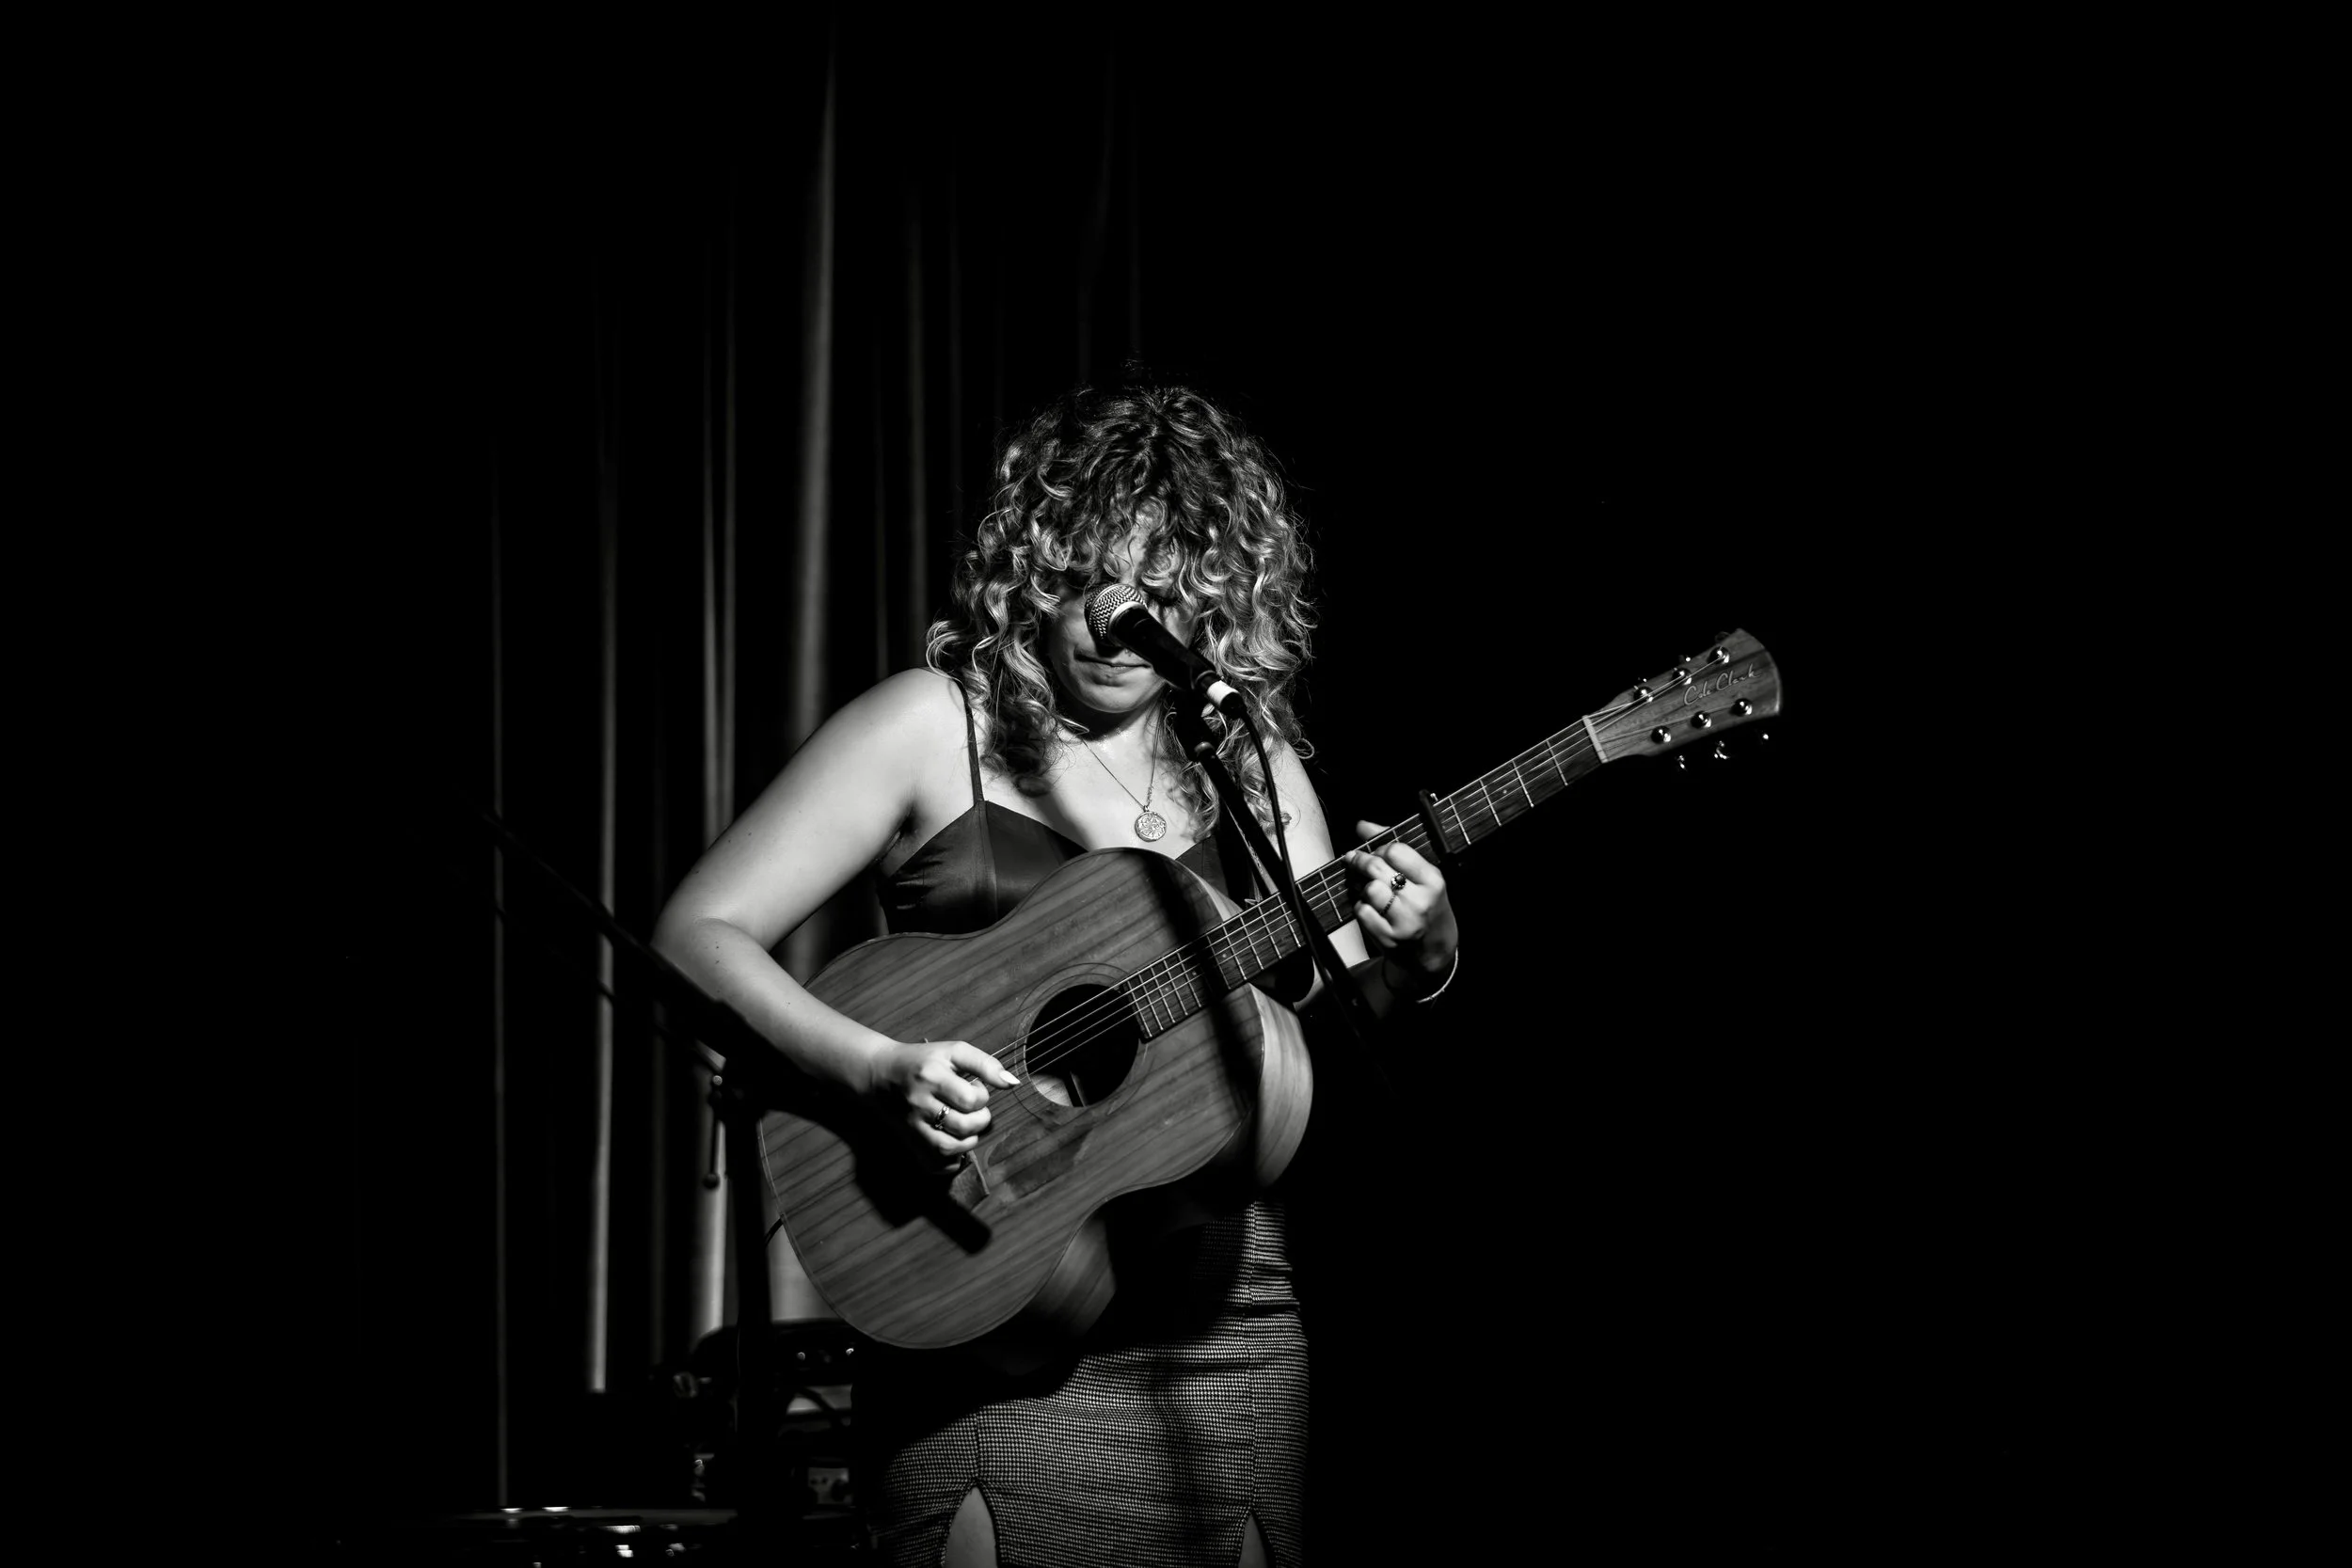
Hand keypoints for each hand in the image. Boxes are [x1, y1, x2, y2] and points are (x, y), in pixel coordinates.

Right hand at [869, 1039, 1018, 1164]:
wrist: (880, 1073)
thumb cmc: (923, 1060)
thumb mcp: (953, 1052)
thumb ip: (985, 1064)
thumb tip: (1012, 1084)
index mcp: (932, 1076)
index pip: (970, 1099)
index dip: (982, 1096)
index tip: (975, 1088)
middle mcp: (919, 1103)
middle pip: (963, 1126)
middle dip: (980, 1120)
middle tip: (974, 1110)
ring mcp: (912, 1125)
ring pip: (947, 1148)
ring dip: (968, 1142)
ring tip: (967, 1127)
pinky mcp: (909, 1140)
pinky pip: (933, 1164)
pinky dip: (950, 1162)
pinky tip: (955, 1145)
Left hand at [1345, 821, 1458, 988]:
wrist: (1433, 954)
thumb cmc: (1429, 910)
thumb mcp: (1424, 879)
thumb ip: (1396, 850)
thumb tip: (1362, 825)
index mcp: (1433, 881)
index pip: (1397, 850)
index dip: (1381, 847)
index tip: (1376, 851)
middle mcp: (1420, 901)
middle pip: (1377, 868)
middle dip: (1360, 860)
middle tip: (1354, 859)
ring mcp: (1403, 921)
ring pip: (1368, 889)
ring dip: (1362, 886)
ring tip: (1367, 887)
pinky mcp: (1388, 938)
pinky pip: (1361, 911)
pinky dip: (1360, 906)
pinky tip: (1369, 907)